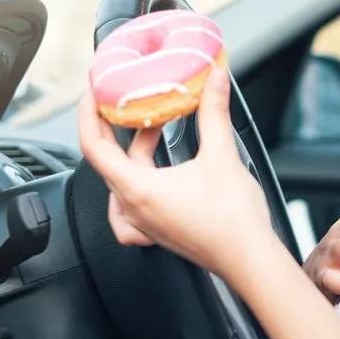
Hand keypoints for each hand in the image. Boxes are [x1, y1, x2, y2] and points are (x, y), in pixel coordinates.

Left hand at [77, 67, 278, 279]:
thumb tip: (213, 80)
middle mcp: (134, 208)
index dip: (89, 114)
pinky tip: (147, 180)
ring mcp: (144, 223)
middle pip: (108, 160)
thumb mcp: (222, 155)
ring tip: (151, 132)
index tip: (94, 93)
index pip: (94, 146)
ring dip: (133, 153)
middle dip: (117, 126)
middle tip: (127, 101)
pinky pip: (130, 210)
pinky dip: (133, 189)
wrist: (250, 258)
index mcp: (138, 189)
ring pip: (122, 180)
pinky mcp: (158, 232)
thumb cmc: (234, 220)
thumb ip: (214, 112)